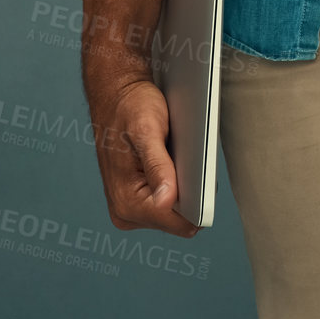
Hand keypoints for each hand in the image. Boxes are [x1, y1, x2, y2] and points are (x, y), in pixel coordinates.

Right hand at [89, 78, 199, 235]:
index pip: (177, 221)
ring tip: (177, 158)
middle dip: (190, 193)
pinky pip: (171, 203)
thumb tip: (168, 200)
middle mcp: (125, 212)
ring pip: (177, 213)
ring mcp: (131, 210)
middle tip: (187, 159)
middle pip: (179, 220)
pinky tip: (174, 163)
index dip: (197, 201)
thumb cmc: (131, 108)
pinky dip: (179, 185)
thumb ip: (158, 166)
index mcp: (126, 202)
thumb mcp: (148, 131)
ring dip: (185, 188)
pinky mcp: (139, 202)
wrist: (117, 97)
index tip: (203, 176)